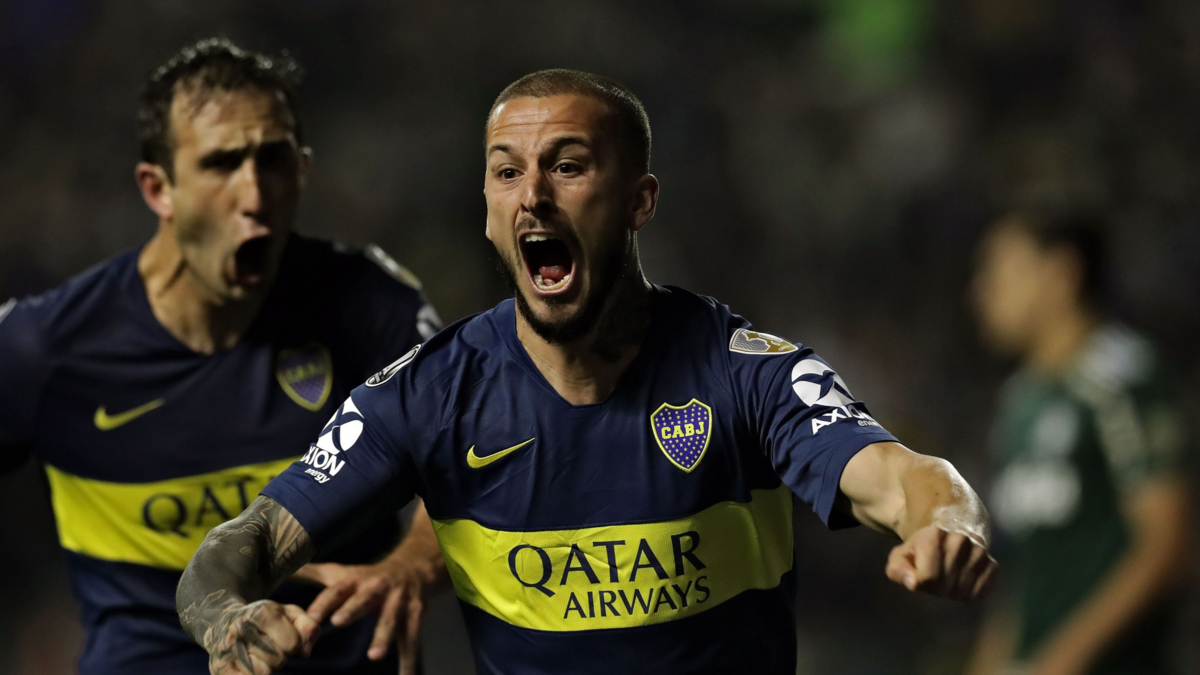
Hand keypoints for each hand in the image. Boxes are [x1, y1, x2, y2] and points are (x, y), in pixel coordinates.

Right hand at [204, 600, 318, 674]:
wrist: (223, 622)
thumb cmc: (264, 621)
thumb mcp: (289, 614)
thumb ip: (308, 626)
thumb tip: (305, 651)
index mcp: (261, 613)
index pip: (293, 643)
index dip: (294, 645)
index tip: (283, 638)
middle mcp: (240, 629)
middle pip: (278, 660)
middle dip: (279, 657)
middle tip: (268, 648)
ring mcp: (227, 649)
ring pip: (262, 674)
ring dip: (265, 669)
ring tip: (258, 657)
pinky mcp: (218, 668)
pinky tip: (248, 667)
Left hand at [298, 556, 433, 673]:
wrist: (413, 567)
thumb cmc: (368, 576)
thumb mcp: (341, 573)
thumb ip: (312, 574)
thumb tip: (281, 569)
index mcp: (356, 580)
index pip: (336, 591)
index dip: (323, 603)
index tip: (310, 617)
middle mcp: (377, 588)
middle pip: (364, 599)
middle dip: (353, 609)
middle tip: (338, 622)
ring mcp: (398, 601)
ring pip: (391, 619)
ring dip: (383, 636)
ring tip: (374, 656)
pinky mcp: (415, 614)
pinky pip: (412, 640)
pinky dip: (409, 661)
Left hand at [885, 524, 997, 601]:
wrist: (952, 532)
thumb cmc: (923, 549)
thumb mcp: (902, 555)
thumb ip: (898, 570)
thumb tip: (913, 584)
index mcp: (934, 536)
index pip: (927, 578)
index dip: (920, 584)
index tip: (919, 576)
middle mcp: (960, 541)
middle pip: (943, 587)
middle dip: (934, 589)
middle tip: (934, 576)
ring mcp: (979, 552)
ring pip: (961, 593)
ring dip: (951, 593)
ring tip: (947, 577)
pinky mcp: (993, 565)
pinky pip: (978, 595)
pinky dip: (968, 594)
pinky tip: (962, 581)